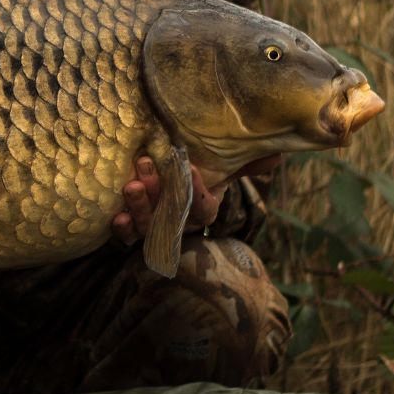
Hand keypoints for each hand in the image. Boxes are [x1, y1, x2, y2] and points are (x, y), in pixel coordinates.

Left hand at [112, 155, 282, 245]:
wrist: (165, 190)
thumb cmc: (195, 177)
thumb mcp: (218, 169)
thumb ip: (243, 163)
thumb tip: (277, 155)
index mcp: (203, 210)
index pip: (202, 206)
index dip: (196, 190)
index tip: (187, 165)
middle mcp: (180, 223)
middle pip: (171, 215)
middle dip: (158, 192)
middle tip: (146, 163)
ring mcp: (156, 231)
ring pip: (148, 225)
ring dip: (139, 206)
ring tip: (130, 184)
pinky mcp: (133, 233)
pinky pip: (128, 237)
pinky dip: (123, 229)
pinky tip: (116, 217)